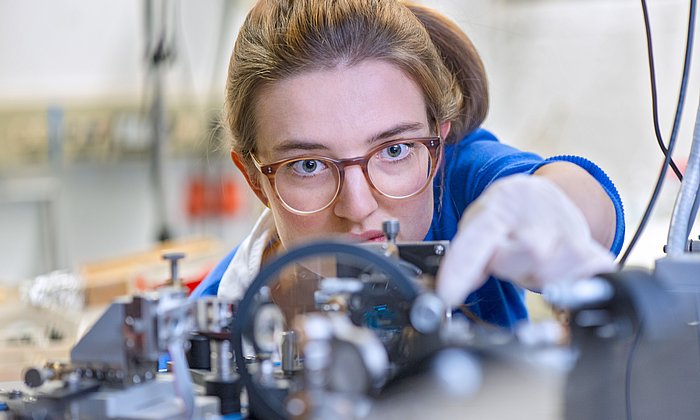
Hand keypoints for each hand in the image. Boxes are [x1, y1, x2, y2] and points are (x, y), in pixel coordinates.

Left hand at [436, 174, 615, 306]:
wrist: (544, 197)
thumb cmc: (506, 215)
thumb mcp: (478, 223)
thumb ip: (466, 255)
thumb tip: (453, 291)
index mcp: (500, 207)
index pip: (476, 242)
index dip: (460, 271)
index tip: (447, 296)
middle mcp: (536, 219)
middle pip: (511, 264)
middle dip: (505, 267)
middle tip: (510, 254)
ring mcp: (569, 237)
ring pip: (541, 279)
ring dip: (532, 276)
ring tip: (531, 258)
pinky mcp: (592, 255)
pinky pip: (578, 286)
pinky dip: (568, 286)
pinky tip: (560, 269)